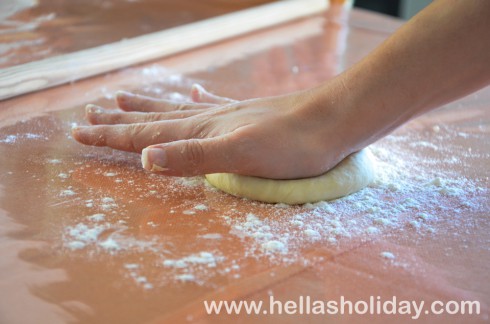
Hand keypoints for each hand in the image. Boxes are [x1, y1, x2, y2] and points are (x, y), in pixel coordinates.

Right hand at [72, 83, 353, 178]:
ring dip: (147, 107)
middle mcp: (207, 120)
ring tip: (124, 98)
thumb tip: (146, 158)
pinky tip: (195, 91)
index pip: (143, 136)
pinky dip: (197, 100)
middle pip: (152, 120)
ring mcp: (226, 115)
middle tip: (89, 113)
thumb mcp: (239, 157)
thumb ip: (194, 157)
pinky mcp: (246, 116)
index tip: (78, 130)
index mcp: (199, 132)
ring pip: (176, 110)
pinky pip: (212, 105)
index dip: (109, 135)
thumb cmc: (291, 146)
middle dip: (118, 121)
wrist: (332, 122)